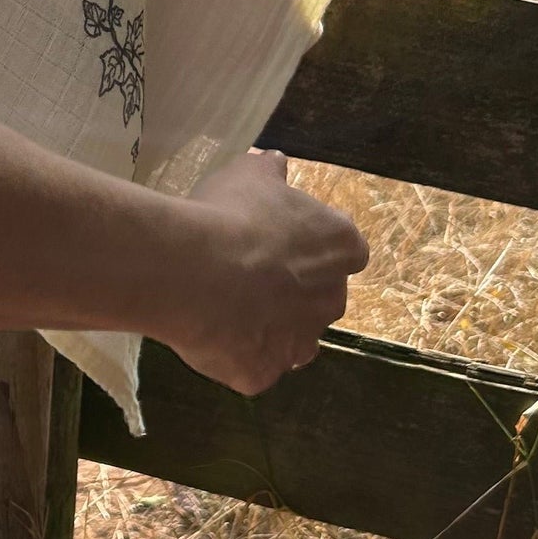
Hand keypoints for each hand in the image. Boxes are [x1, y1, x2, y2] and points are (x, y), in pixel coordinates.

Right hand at [162, 149, 368, 394]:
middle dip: (295, 289)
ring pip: (294, 339)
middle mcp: (331, 299)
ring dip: (272, 327)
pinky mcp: (264, 374)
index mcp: (340, 246)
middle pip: (322, 296)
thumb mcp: (247, 174)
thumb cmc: (228, 214)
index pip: (345, 249)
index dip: (313, 246)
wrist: (192, 272)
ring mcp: (299, 342)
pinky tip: (209, 333)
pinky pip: (254, 365)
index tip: (281, 240)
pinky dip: (237, 353)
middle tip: (251, 272)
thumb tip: (277, 164)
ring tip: (229, 308)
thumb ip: (269, 173)